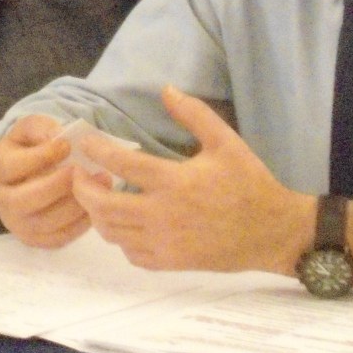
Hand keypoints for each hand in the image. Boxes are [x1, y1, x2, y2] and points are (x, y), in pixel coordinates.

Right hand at [0, 114, 88, 247]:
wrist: (20, 174)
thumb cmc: (27, 147)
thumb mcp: (29, 129)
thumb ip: (42, 128)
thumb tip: (59, 137)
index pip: (13, 166)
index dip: (42, 157)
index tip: (68, 146)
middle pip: (23, 200)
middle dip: (56, 186)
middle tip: (81, 171)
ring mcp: (13, 222)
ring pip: (42, 223)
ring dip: (73, 206)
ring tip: (97, 187)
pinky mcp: (31, 239)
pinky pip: (55, 239)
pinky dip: (77, 226)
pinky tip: (93, 207)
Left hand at [71, 86, 309, 273]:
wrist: (274, 232)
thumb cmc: (249, 183)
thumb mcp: (225, 141)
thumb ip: (194, 114)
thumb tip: (166, 89)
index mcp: (174, 181)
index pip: (121, 164)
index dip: (97, 150)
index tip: (85, 141)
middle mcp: (163, 215)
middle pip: (104, 204)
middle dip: (82, 187)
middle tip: (78, 172)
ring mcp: (165, 243)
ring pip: (112, 232)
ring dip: (96, 213)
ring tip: (96, 194)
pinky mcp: (172, 263)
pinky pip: (131, 254)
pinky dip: (120, 238)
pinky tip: (124, 223)